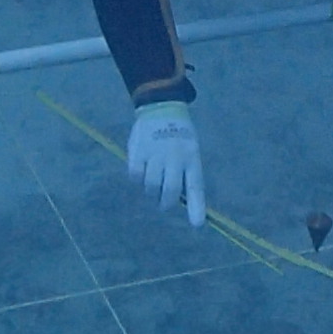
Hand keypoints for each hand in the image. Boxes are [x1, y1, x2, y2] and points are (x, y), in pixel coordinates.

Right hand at [124, 100, 206, 227]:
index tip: (197, 225)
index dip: (196, 207)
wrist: (162, 108)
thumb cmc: (179, 136)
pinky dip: (137, 179)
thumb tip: (183, 201)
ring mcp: (156, 154)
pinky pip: (135, 176)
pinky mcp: (139, 151)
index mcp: (191, 158)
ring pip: (151, 187)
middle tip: (164, 205)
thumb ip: (186, 174)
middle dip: (166, 203)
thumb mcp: (190, 151)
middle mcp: (175, 158)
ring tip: (153, 186)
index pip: (195, 187)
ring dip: (151, 192)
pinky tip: (141, 171)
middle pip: (171, 191)